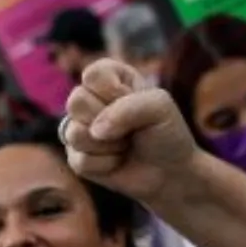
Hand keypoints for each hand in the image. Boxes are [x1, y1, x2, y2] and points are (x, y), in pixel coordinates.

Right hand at [61, 58, 203, 203]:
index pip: (92, 75)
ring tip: (125, 145)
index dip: (112, 91)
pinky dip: (106, 164)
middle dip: (108, 120)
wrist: (170, 171)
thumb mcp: (159, 107)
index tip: (132, 102)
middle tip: (129, 128)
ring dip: (109, 145)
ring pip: (74, 134)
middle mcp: (90, 100)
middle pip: (76, 102)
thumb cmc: (166, 133)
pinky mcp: (77, 157)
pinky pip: (80, 160)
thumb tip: (94, 131)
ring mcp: (80, 129)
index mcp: (110, 78)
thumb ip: (127, 108)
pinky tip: (118, 161)